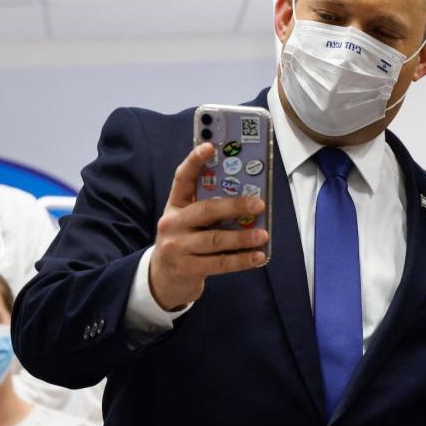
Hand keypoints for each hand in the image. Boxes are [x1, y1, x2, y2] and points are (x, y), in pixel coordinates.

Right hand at [149, 143, 267, 309]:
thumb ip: (208, 207)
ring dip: (242, 237)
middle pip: (205, 210)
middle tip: (259, 204)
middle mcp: (172, 224)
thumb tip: (247, 195)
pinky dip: (241, 260)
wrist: (162, 279)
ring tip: (263, 234)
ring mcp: (177, 248)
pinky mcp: (187, 269)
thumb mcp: (188, 221)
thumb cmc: (184, 242)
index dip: (194, 161)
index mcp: (174, 205)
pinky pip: (219, 263)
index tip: (209, 146)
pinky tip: (258, 256)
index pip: (182, 179)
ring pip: (214, 239)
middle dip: (234, 206)